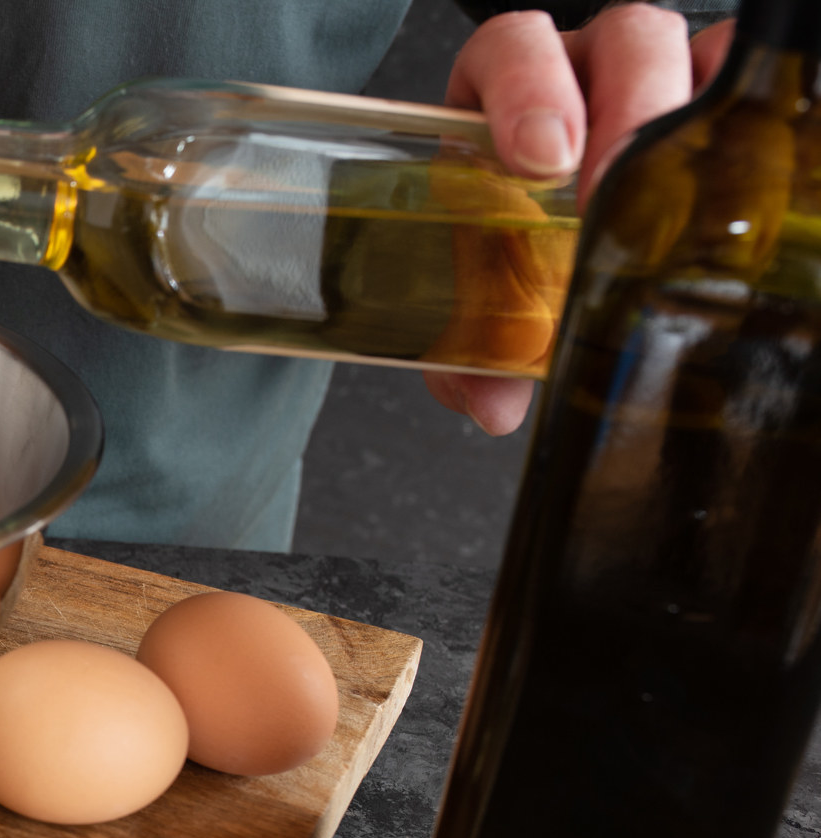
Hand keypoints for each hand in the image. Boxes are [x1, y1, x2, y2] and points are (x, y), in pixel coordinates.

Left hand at [426, 4, 728, 434]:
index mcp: (507, 94)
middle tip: (615, 191)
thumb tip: (492, 403)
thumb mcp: (483, 285)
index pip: (513, 49)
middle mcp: (587, 70)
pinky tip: (752, 180)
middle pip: (625, 42)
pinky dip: (756, 123)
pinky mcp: (718, 101)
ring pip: (696, 55)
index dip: (526, 87)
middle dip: (627, 111)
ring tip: (690, 196)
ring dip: (692, 118)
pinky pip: (746, 83)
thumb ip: (473, 341)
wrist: (552, 250)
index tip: (536, 156)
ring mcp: (660, 76)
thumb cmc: (513, 242)